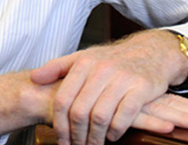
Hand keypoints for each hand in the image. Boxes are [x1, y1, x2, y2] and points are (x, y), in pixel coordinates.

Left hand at [30, 30, 187, 143]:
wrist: (153, 52)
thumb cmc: (115, 60)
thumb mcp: (86, 57)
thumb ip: (58, 67)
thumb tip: (34, 78)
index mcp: (85, 63)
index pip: (63, 100)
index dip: (59, 125)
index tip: (62, 139)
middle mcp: (102, 69)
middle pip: (79, 112)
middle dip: (77, 136)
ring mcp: (123, 78)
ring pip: (100, 117)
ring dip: (95, 137)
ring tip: (95, 144)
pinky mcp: (141, 88)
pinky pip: (123, 117)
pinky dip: (116, 131)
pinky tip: (113, 135)